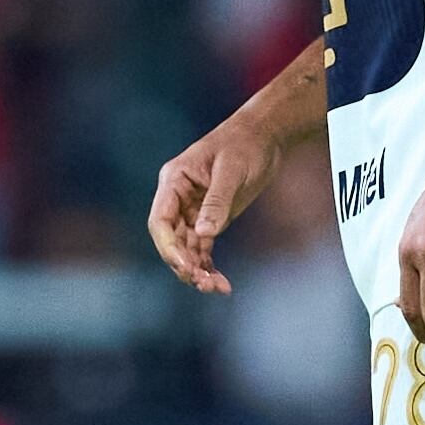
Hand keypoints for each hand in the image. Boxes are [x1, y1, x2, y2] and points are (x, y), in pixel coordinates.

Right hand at [146, 113, 291, 294]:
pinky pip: (202, 248)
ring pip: (186, 249)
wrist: (264, 136)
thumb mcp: (233, 171)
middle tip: (206, 284)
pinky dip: (208, 266)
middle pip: (170, 240)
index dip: (168, 247)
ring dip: (197, 271)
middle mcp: (178, 198)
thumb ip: (217, 201)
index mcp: (174, 181)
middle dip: (184, 265)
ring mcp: (192, 210)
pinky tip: (221, 283)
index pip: (160, 220)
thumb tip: (203, 234)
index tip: (187, 266)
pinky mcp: (209, 219)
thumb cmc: (246, 145)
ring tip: (218, 288)